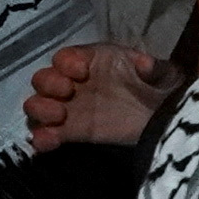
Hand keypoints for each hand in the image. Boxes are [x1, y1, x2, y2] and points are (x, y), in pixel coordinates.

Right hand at [26, 36, 165, 151]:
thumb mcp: (163, 73)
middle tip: (68, 93)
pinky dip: (41, 139)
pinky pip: (44, 135)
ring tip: (59, 116)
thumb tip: (146, 65)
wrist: (163, 117)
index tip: (83, 72)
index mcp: (91, 61)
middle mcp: (72, 82)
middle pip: (42, 79)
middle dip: (49, 84)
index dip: (67, 62)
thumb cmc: (157, 87)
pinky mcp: (70, 133)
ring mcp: (68, 108)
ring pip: (36, 106)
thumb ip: (154, 68)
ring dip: (40, 110)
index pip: (64, 57)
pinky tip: (50, 141)